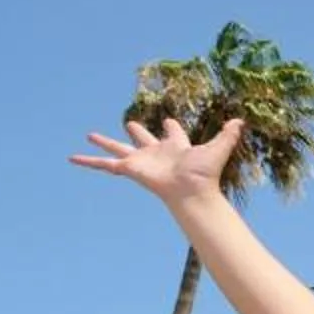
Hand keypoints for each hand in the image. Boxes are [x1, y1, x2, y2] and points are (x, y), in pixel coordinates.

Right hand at [71, 118, 246, 203]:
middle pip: (143, 139)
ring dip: (105, 142)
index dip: (171, 128)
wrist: (191, 191)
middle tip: (130, 123)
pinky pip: (104, 165)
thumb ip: (228, 135)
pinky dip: (88, 162)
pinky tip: (72, 157)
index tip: (168, 121)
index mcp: (175, 147)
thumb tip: (241, 121)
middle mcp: (156, 154)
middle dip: (137, 132)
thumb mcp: (218, 148)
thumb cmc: (204, 173)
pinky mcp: (129, 169)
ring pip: (118, 149)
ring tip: (90, 135)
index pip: (172, 134)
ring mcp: (141, 162)